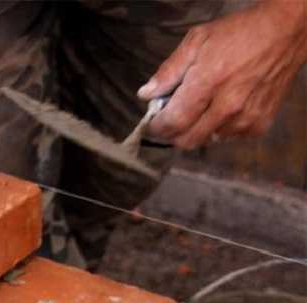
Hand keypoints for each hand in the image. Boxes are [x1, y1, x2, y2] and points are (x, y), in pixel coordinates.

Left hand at [139, 0, 306, 148]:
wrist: (285, 32)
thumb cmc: (238, 33)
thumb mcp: (197, 41)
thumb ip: (169, 71)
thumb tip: (146, 94)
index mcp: (208, 83)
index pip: (173, 122)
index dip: (158, 127)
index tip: (153, 123)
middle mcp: (228, 106)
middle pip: (188, 140)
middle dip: (174, 133)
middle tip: (172, 117)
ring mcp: (246, 118)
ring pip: (207, 140)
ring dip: (198, 129)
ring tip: (202, 106)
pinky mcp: (260, 124)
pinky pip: (229, 137)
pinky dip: (220, 128)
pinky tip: (223, 107)